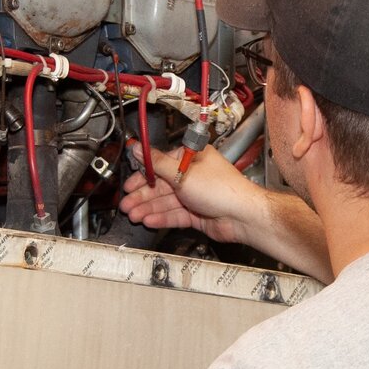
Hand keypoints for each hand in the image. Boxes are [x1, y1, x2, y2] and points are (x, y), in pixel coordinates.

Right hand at [119, 146, 264, 243]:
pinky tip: (148, 220)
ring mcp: (195, 195)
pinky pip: (175, 215)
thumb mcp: (182, 173)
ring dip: (148, 208)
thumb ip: (157, 164)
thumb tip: (140, 149)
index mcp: (191, 158)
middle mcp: (193, 175)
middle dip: (142, 195)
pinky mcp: (197, 214)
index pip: (160, 165)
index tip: (129, 184)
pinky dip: (161, 217)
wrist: (241, 216)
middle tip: (126, 203)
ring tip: (133, 214)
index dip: (143, 175)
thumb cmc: (222, 189)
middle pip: (161, 185)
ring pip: (166, 202)